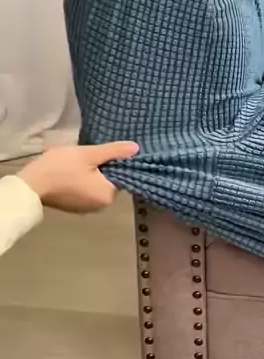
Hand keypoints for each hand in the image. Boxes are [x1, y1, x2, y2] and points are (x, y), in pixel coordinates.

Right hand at [19, 141, 138, 212]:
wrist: (31, 184)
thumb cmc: (62, 167)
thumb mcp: (89, 154)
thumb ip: (114, 151)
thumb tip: (136, 149)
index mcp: (108, 195)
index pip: (120, 175)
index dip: (111, 161)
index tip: (100, 153)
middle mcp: (101, 206)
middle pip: (107, 181)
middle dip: (99, 168)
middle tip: (85, 156)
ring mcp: (87, 209)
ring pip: (95, 186)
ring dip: (89, 175)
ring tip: (76, 163)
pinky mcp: (74, 208)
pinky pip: (84, 192)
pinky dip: (80, 183)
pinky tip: (69, 173)